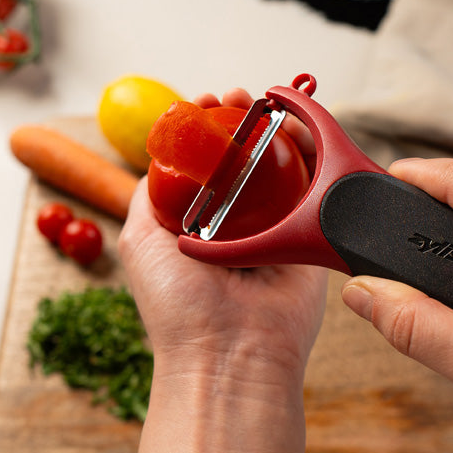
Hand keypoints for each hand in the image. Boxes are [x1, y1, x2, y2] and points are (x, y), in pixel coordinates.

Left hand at [120, 89, 327, 452]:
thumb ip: (147, 197)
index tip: (206, 105)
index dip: (205, 129)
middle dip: (241, 123)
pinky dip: (307, 153)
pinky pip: (311, 186)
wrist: (232, 354)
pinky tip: (297, 130)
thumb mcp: (140, 241)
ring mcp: (274, 225)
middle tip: (239, 99)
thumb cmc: (180, 305)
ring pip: (278, 165)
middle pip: (243, 157)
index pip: (205, 162)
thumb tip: (158, 161)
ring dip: (273, 130)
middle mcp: (237, 220)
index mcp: (199, 222)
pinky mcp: (307, 233)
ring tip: (264, 105)